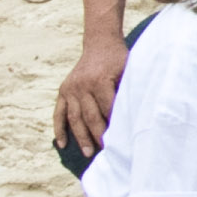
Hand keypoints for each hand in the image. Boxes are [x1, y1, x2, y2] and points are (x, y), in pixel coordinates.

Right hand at [54, 31, 128, 155]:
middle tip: (106, 151)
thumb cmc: (120, 59)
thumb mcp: (129, 69)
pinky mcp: (63, 91)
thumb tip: (137, 113)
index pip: (107, 108)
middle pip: (90, 116)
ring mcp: (70, 89)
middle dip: (98, 135)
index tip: (120, 139)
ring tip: (88, 153)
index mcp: (99, 80)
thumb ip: (128, 89)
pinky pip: (59, 113)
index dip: (114, 124)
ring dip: (80, 137)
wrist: (100, 43)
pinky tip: (62, 144)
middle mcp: (81, 85)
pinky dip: (59, 129)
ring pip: (74, 118)